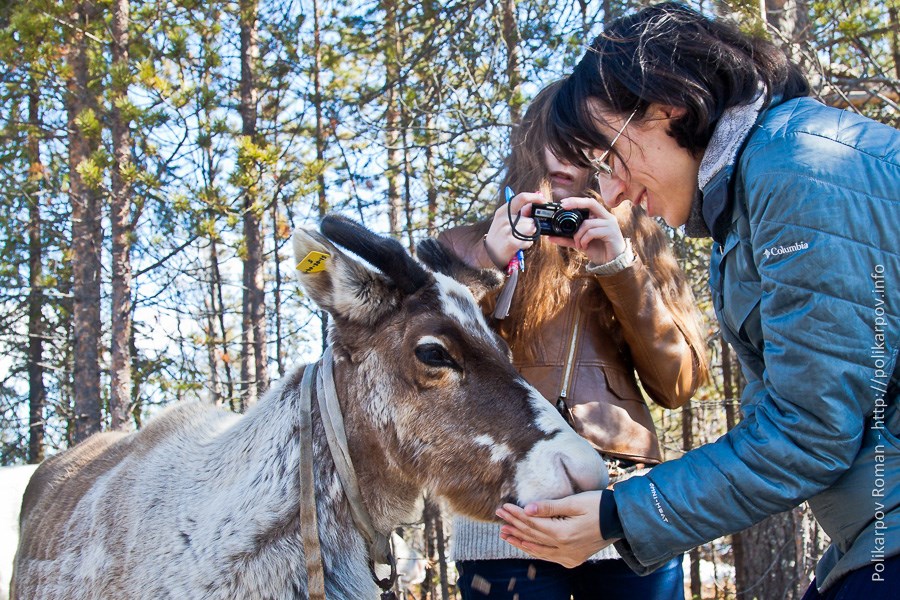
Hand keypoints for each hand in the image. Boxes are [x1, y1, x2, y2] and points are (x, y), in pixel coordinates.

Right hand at [483, 191, 541, 266]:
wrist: (488, 253)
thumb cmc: (500, 236)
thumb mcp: (505, 220)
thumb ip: (518, 212)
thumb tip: (532, 205)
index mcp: (503, 211)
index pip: (522, 197)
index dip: (535, 197)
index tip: (543, 201)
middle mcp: (504, 219)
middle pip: (530, 219)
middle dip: (532, 226)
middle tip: (524, 232)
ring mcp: (507, 230)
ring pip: (531, 229)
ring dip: (530, 235)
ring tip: (520, 238)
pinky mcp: (511, 242)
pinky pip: (528, 240)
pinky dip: (527, 244)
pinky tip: (520, 245)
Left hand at [496, 490, 613, 567]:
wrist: (621, 521)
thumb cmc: (599, 505)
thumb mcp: (574, 502)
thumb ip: (549, 507)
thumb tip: (527, 509)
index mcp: (563, 533)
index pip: (532, 524)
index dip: (516, 515)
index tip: (503, 507)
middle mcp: (564, 548)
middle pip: (532, 536)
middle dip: (514, 525)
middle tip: (498, 517)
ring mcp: (569, 556)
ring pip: (538, 550)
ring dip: (520, 541)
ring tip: (504, 534)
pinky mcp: (573, 559)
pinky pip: (548, 556)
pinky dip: (534, 551)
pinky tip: (525, 546)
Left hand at [546, 197, 625, 264]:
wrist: (612, 263)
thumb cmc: (599, 251)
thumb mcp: (580, 243)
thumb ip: (567, 239)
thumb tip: (550, 237)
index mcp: (600, 217)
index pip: (588, 203)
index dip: (576, 201)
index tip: (562, 203)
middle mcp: (606, 217)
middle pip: (591, 203)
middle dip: (576, 203)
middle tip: (563, 207)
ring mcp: (610, 224)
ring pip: (587, 223)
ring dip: (578, 235)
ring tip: (578, 244)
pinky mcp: (611, 232)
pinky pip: (592, 232)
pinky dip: (584, 240)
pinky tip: (585, 246)